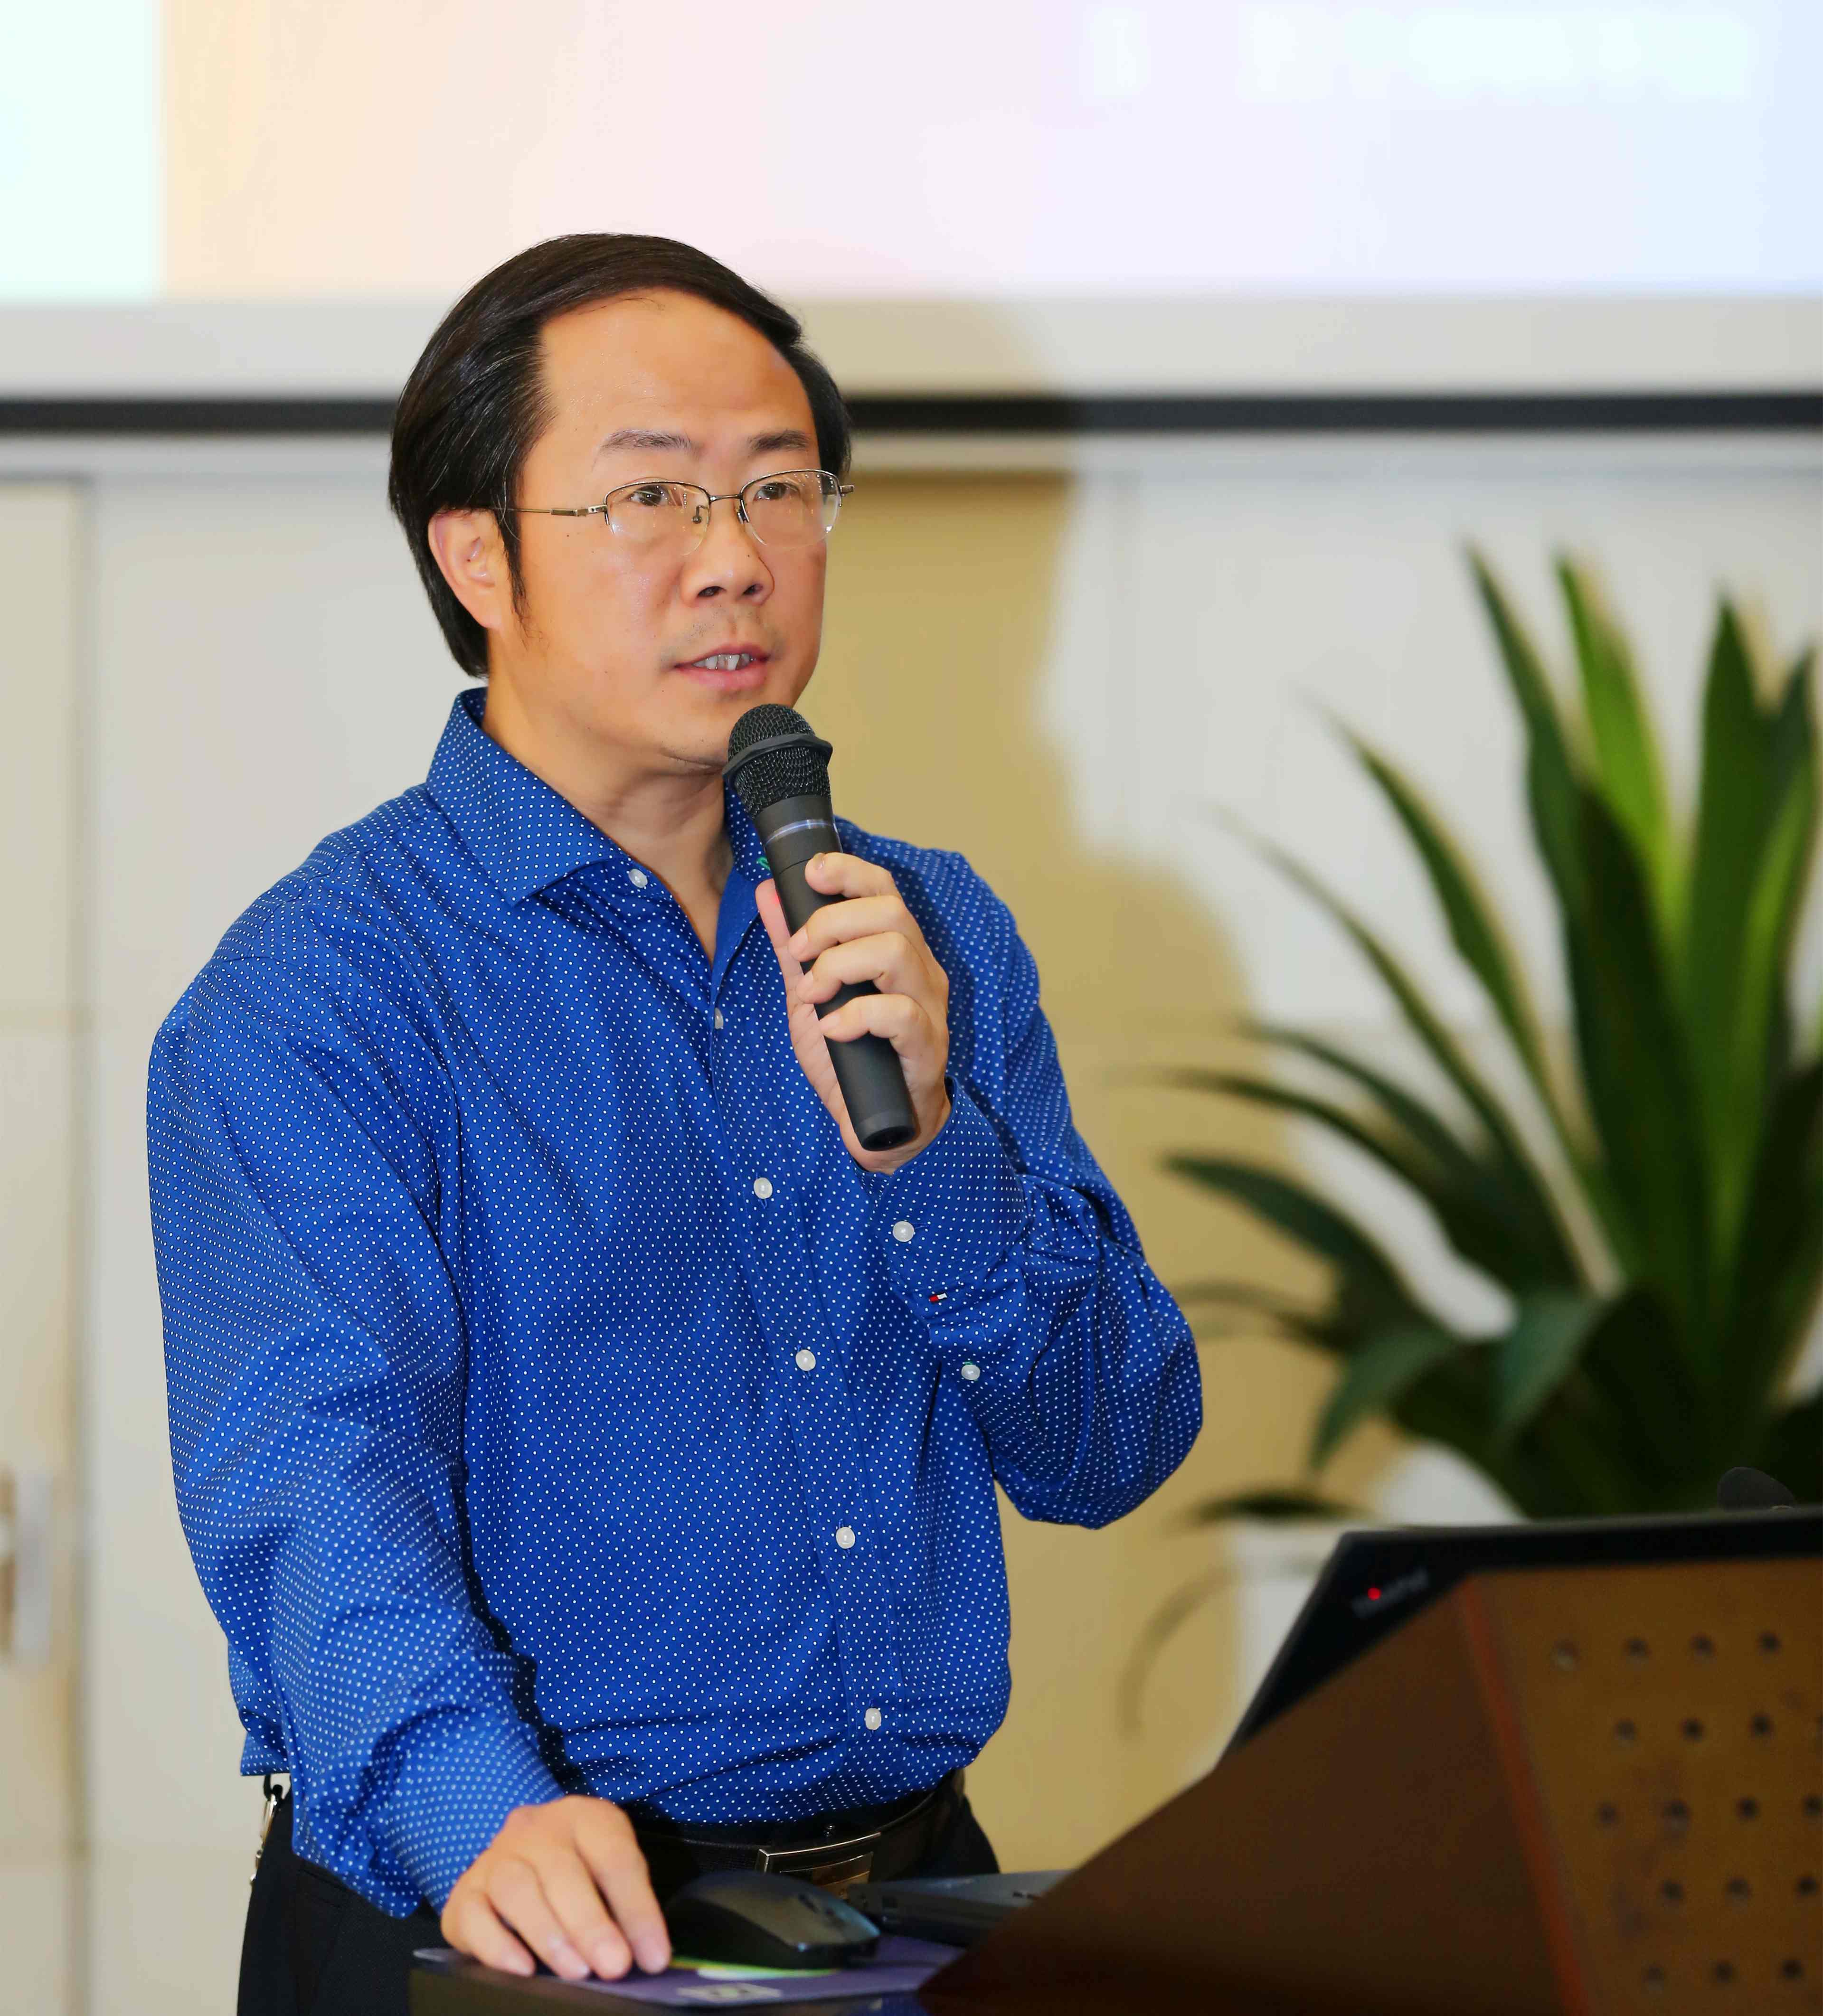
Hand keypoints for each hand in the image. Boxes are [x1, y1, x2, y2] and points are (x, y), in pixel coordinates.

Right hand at [441, 1796, 669, 1981]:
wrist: (520, 1851)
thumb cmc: (579, 1870)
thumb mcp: (608, 1869)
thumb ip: (625, 1905)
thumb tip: (647, 1956)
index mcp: (584, 1818)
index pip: (614, 1858)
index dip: (637, 1908)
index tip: (654, 1956)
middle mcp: (536, 1829)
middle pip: (562, 1871)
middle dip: (591, 1924)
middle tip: (614, 1966)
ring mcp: (495, 1857)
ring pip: (516, 1888)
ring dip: (549, 1934)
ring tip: (576, 1972)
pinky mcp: (464, 1891)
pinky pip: (473, 1914)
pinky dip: (497, 1945)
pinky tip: (522, 1969)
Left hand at [756, 852, 950, 1172]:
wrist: (875, 1124)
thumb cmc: (851, 1056)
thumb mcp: (811, 995)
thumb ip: (793, 946)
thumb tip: (768, 891)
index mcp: (896, 950)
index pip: (884, 890)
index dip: (849, 871)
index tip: (810, 874)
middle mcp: (920, 970)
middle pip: (891, 913)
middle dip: (833, 922)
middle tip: (800, 952)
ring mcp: (929, 1007)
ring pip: (897, 952)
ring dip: (841, 965)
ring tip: (813, 993)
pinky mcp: (927, 1046)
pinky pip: (900, 1013)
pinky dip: (856, 1015)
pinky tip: (832, 1029)